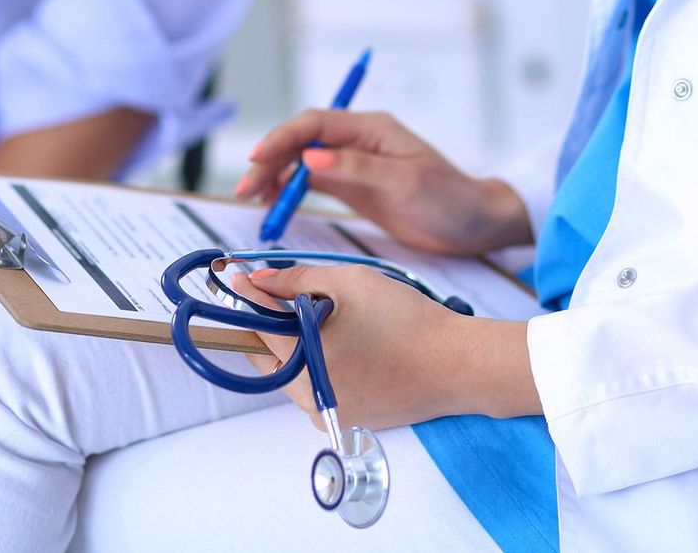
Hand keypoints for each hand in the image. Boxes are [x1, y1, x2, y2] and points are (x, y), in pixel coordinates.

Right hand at [235, 110, 531, 254]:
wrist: (474, 225)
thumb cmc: (449, 199)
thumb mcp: (404, 182)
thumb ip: (356, 169)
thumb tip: (310, 157)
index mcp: (371, 129)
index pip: (314, 125)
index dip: (281, 139)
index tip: (256, 160)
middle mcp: (358, 142)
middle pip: (301, 142)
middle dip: (270, 161)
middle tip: (246, 190)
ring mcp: (354, 164)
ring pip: (301, 162)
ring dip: (275, 178)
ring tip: (253, 199)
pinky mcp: (354, 187)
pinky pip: (312, 183)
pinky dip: (290, 192)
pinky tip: (274, 204)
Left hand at [235, 264, 540, 431]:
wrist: (459, 364)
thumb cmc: (408, 321)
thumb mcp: (349, 283)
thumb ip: (298, 280)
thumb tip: (261, 280)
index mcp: (303, 366)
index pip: (259, 326)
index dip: (249, 297)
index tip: (239, 277)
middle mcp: (308, 400)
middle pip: (270, 355)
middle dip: (268, 323)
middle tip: (272, 295)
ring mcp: (328, 416)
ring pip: (293, 372)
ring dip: (294, 343)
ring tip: (315, 314)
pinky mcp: (346, 420)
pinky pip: (317, 388)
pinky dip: (317, 364)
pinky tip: (339, 343)